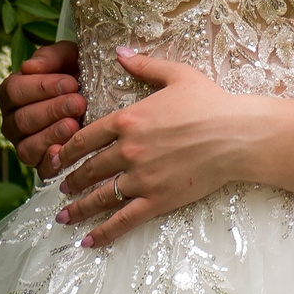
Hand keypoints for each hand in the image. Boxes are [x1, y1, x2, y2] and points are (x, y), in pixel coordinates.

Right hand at [0, 41, 85, 172]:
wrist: (96, 96)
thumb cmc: (75, 73)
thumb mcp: (67, 57)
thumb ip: (50, 57)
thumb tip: (29, 67)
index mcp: (12, 93)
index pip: (15, 91)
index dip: (41, 88)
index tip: (70, 83)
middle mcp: (12, 121)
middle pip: (22, 119)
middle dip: (52, 111)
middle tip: (78, 103)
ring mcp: (23, 145)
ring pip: (27, 146)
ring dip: (52, 136)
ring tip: (74, 125)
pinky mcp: (39, 165)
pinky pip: (39, 169)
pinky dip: (51, 162)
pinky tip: (65, 152)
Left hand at [53, 49, 278, 248]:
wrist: (236, 134)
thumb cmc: (210, 102)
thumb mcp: (176, 75)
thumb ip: (144, 65)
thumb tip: (120, 51)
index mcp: (127, 120)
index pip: (85, 138)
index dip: (66, 150)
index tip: (56, 157)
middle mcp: (128, 151)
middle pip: (89, 169)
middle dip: (71, 180)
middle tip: (61, 186)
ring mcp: (141, 178)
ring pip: (100, 197)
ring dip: (78, 207)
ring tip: (64, 215)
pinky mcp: (157, 200)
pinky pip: (124, 220)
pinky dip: (104, 233)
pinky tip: (88, 241)